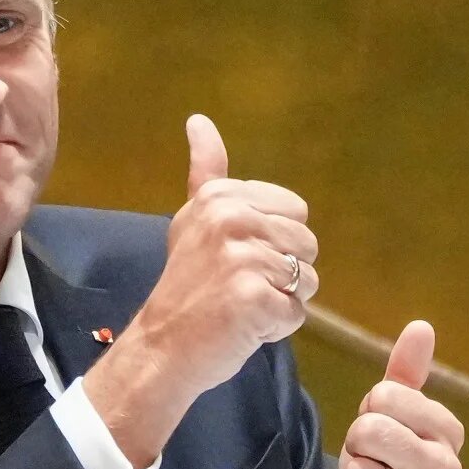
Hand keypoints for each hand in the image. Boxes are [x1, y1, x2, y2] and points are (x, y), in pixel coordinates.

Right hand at [85, 114, 317, 468]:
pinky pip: (296, 312)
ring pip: (307, 280)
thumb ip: (206, 171)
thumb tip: (199, 119)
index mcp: (221, 196)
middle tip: (236, 288)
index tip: (232, 259)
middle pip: (306, 244)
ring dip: (281, 301)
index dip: (273, 243)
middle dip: (282, 274)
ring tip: (240, 307)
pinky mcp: (253, 297)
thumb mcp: (193, 220)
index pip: (295, 212)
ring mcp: (241, 257)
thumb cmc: (185, 289)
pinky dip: (275, 327)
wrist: (161, 348)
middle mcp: (230, 218)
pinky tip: (242, 327)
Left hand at [337, 321, 468, 468]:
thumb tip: (420, 326)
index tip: (382, 434)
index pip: (386, 395)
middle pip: (369, 429)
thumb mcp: (398, 418)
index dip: (368, 414)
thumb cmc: (394, 467)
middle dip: (356, 447)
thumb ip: (406, 374)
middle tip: (372, 463)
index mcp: (447, 430)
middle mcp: (447, 466)